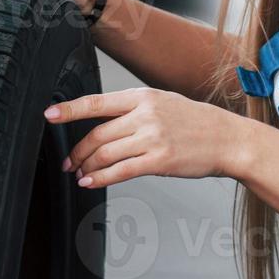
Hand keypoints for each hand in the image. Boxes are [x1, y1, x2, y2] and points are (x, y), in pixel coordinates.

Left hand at [45, 86, 248, 187]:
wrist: (228, 139)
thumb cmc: (196, 123)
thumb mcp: (164, 103)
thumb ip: (134, 110)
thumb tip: (102, 123)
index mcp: (144, 97)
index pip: (97, 102)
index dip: (69, 110)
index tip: (49, 116)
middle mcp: (146, 115)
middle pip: (97, 134)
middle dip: (77, 152)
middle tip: (69, 162)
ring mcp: (152, 138)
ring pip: (105, 154)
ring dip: (87, 167)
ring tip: (80, 174)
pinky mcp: (159, 161)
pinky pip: (120, 171)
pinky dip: (100, 179)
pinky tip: (90, 182)